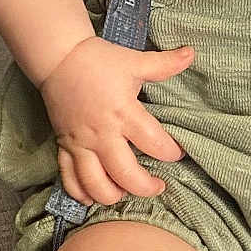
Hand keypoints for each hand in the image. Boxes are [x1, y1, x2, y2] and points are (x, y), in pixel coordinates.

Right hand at [38, 36, 194, 205]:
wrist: (58, 58)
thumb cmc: (99, 60)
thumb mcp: (134, 61)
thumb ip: (164, 64)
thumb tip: (191, 53)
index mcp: (123, 112)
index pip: (154, 143)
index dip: (171, 153)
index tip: (178, 153)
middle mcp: (102, 134)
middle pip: (126, 175)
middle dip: (146, 187)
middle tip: (158, 185)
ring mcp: (80, 143)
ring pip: (96, 185)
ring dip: (114, 196)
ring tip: (126, 191)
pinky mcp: (64, 146)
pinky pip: (69, 179)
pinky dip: (81, 193)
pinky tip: (93, 196)